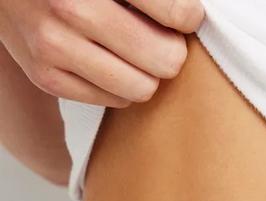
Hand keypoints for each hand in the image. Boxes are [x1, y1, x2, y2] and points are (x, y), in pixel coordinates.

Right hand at [0, 0, 204, 106]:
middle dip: (170, 49)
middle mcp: (71, 8)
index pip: (174, 12)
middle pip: (165, 60)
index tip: (184, 15)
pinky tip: (106, 60)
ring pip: (142, 89)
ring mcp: (55, 46)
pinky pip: (114, 100)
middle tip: (161, 37)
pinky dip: (119, 85)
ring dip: (147, 73)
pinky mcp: (47, 77)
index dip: (188, 16)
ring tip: (134, 51)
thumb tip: (191, 14)